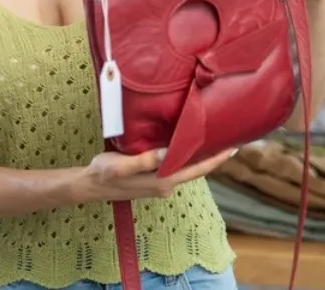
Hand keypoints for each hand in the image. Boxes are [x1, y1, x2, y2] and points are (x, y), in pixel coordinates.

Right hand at [82, 148, 236, 201]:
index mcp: (162, 181)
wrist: (90, 185)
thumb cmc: (104, 173)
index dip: (216, 160)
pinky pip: (175, 167)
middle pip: (195, 170)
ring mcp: (160, 184)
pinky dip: (184, 157)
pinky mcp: (153, 180)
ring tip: (211, 139)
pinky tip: (185, 146)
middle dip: (212, 156)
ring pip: (185, 168)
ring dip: (198, 156)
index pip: (196, 170)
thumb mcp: (121, 165)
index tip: (234, 148)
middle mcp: (165, 185)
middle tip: (228, 138)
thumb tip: (169, 152)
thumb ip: (145, 160)